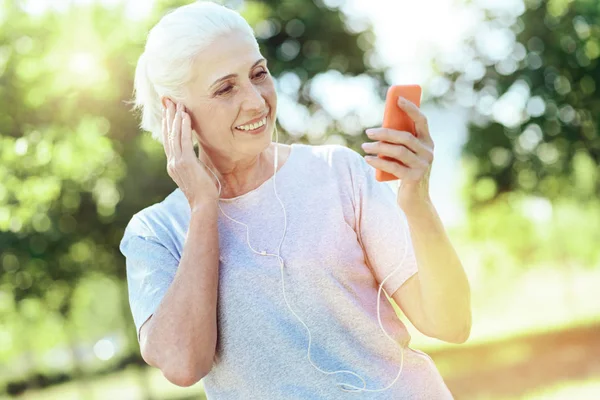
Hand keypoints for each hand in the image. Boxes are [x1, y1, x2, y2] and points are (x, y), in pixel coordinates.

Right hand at [162, 99, 219, 206]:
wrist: (203, 204)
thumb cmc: (204, 192)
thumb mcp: (195, 174)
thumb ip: (192, 164)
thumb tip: (195, 158)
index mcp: (173, 165)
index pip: (168, 141)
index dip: (167, 125)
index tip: (167, 112)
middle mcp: (172, 162)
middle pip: (168, 135)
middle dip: (168, 117)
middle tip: (168, 101)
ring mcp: (177, 162)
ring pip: (173, 135)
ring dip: (175, 118)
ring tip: (177, 104)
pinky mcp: (186, 163)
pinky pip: (183, 141)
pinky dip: (183, 127)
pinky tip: (185, 116)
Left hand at [361, 96, 434, 210]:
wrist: (416, 201)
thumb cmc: (407, 173)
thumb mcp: (406, 156)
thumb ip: (400, 142)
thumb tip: (380, 128)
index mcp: (428, 142)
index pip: (422, 121)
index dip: (411, 108)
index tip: (398, 99)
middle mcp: (428, 152)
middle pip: (405, 137)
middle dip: (384, 132)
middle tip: (368, 132)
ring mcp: (422, 166)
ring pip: (398, 151)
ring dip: (378, 147)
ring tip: (365, 146)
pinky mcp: (414, 178)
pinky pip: (393, 166)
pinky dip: (378, 161)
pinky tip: (368, 159)